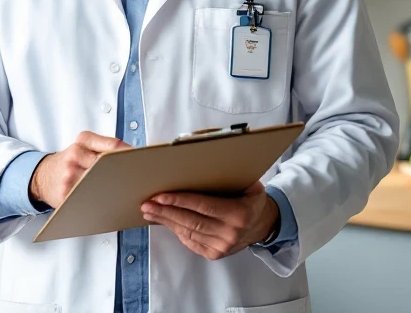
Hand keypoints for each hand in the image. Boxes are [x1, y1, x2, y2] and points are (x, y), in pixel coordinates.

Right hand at [30, 131, 130, 208]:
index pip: (112, 145)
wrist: (42, 176)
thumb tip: (132, 154)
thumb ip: (104, 147)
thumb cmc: (69, 162)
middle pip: (107, 164)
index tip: (142, 160)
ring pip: (99, 183)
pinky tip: (109, 202)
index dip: (129, 154)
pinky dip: (101, 201)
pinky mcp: (65, 195)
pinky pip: (88, 199)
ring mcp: (70, 176)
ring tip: (127, 191)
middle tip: (138, 178)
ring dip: (114, 188)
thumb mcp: (82, 146)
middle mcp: (75, 156)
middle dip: (123, 172)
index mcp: (82, 141)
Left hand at [140, 180, 279, 260]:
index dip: (180, 200)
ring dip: (166, 221)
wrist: (263, 225)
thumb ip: (231, 174)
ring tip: (150, 211)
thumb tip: (205, 157)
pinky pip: (190, 241)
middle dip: (166, 211)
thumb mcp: (250, 184)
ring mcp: (222, 247)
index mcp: (239, 213)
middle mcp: (230, 233)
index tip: (160, 195)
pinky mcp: (215, 254)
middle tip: (147, 203)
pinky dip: (176, 230)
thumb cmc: (251, 199)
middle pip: (191, 221)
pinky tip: (164, 221)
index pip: (203, 206)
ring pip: (188, 232)